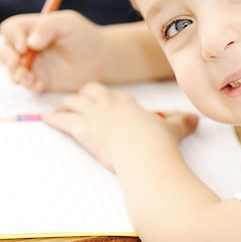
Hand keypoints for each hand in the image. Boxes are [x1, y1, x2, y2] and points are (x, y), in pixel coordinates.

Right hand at [0, 10, 107, 92]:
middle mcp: (28, 46)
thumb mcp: (68, 23)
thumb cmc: (84, 36)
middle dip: (7, 57)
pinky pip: (26, 84)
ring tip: (29, 77)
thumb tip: (30, 43)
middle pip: (4, 50)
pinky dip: (28, 85)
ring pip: (12, 69)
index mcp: (32, 27)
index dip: (12, 37)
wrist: (100, 59)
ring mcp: (33, 64)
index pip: (10, 29)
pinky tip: (40, 85)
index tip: (24, 46)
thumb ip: (47, 26)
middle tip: (17, 63)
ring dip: (15, 73)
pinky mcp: (40, 80)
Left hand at [45, 81, 198, 171]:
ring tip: (58, 107)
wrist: (144, 151)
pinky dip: (53, 118)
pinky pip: (63, 120)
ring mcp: (95, 115)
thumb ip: (180, 123)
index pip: (116, 95)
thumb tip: (195, 119)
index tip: (104, 98)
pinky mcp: (82, 128)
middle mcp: (110, 105)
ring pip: (74, 102)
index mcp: (130, 104)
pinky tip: (45, 118)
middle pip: (92, 90)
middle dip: (84, 94)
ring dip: (65, 104)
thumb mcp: (173, 129)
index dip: (108, 96)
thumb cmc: (158, 142)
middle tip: (78, 100)